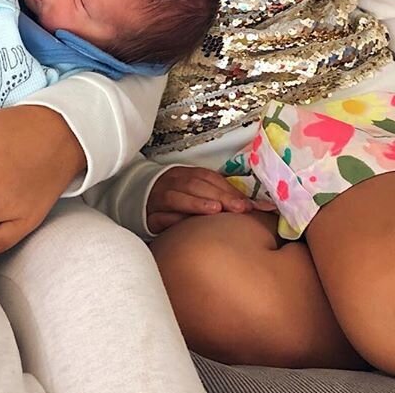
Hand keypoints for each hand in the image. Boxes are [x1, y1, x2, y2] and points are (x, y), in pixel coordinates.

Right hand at [147, 166, 275, 233]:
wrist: (139, 202)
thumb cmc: (177, 199)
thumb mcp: (197, 190)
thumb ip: (223, 196)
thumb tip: (260, 206)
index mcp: (183, 174)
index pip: (207, 177)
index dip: (227, 189)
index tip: (247, 204)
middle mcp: (170, 184)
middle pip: (193, 186)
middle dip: (217, 196)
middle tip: (237, 208)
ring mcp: (157, 200)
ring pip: (175, 198)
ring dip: (195, 203)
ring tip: (214, 211)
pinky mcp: (149, 217)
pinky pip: (159, 217)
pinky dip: (172, 219)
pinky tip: (186, 225)